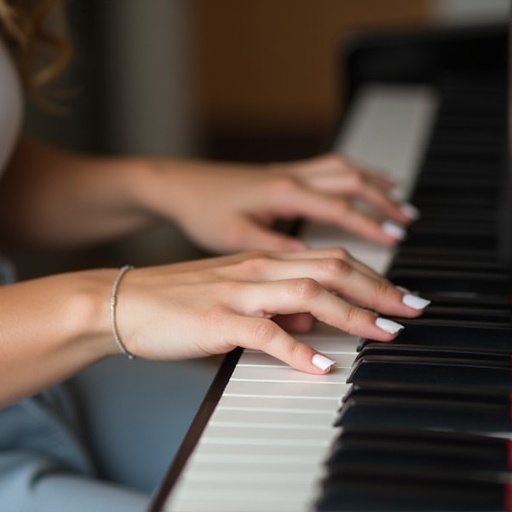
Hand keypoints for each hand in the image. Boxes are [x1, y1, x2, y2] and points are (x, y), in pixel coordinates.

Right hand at [114, 248, 428, 373]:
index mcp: (263, 261)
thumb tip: (314, 321)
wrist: (125, 301)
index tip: (400, 296)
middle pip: (331, 269)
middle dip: (378, 290)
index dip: (372, 276)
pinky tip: (321, 365)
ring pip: (308, 293)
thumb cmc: (179, 299)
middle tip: (410, 310)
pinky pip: (266, 335)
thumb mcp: (237, 295)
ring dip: (351, 313)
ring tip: (383, 334)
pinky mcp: (218, 320)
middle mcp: (257, 270)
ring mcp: (238, 293)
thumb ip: (277, 305)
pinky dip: (298, 350)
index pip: (330, 259)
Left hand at [137, 153, 417, 252]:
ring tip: (399, 200)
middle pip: (352, 186)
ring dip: (374, 184)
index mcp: (284, 194)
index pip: (340, 209)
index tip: (395, 240)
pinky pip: (328, 167)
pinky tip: (360, 182)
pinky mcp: (283, 175)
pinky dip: (352, 175)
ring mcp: (289, 173)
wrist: (179, 185)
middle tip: (409, 225)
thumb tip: (311, 265)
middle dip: (384, 206)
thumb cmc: (203, 210)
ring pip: (344, 170)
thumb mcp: (237, 236)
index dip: (371, 227)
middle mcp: (292, 178)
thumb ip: (276, 248)